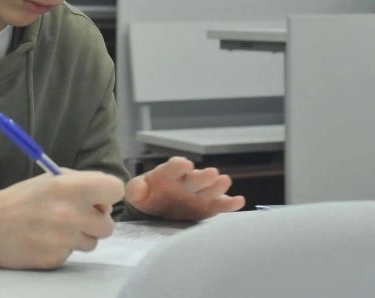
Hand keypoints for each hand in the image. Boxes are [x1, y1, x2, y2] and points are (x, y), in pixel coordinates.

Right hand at [0, 171, 123, 268]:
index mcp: (72, 187)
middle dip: (95, 220)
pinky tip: (46, 239)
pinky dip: (63, 247)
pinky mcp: (56, 259)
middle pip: (109, 225)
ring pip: (93, 242)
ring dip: (80, 235)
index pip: (116, 190)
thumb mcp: (53, 178)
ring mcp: (64, 239)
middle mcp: (72, 214)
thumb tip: (106, 199)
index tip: (98, 197)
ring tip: (58, 227)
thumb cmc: (24, 197)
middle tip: (77, 215)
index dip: (108, 194)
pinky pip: (72, 254)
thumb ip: (83, 184)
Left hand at [125, 156, 244, 220]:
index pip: (173, 167)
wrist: (157, 209)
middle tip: (212, 173)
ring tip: (225, 182)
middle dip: (202, 176)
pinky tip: (239, 201)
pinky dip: (229, 203)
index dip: (179, 166)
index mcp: (168, 174)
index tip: (184, 164)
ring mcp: (199, 193)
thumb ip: (135, 190)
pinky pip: (220, 204)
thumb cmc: (147, 197)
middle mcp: (186, 181)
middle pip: (195, 178)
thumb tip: (137, 187)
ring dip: (217, 186)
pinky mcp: (208, 206)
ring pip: (210, 188)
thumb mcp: (136, 193)